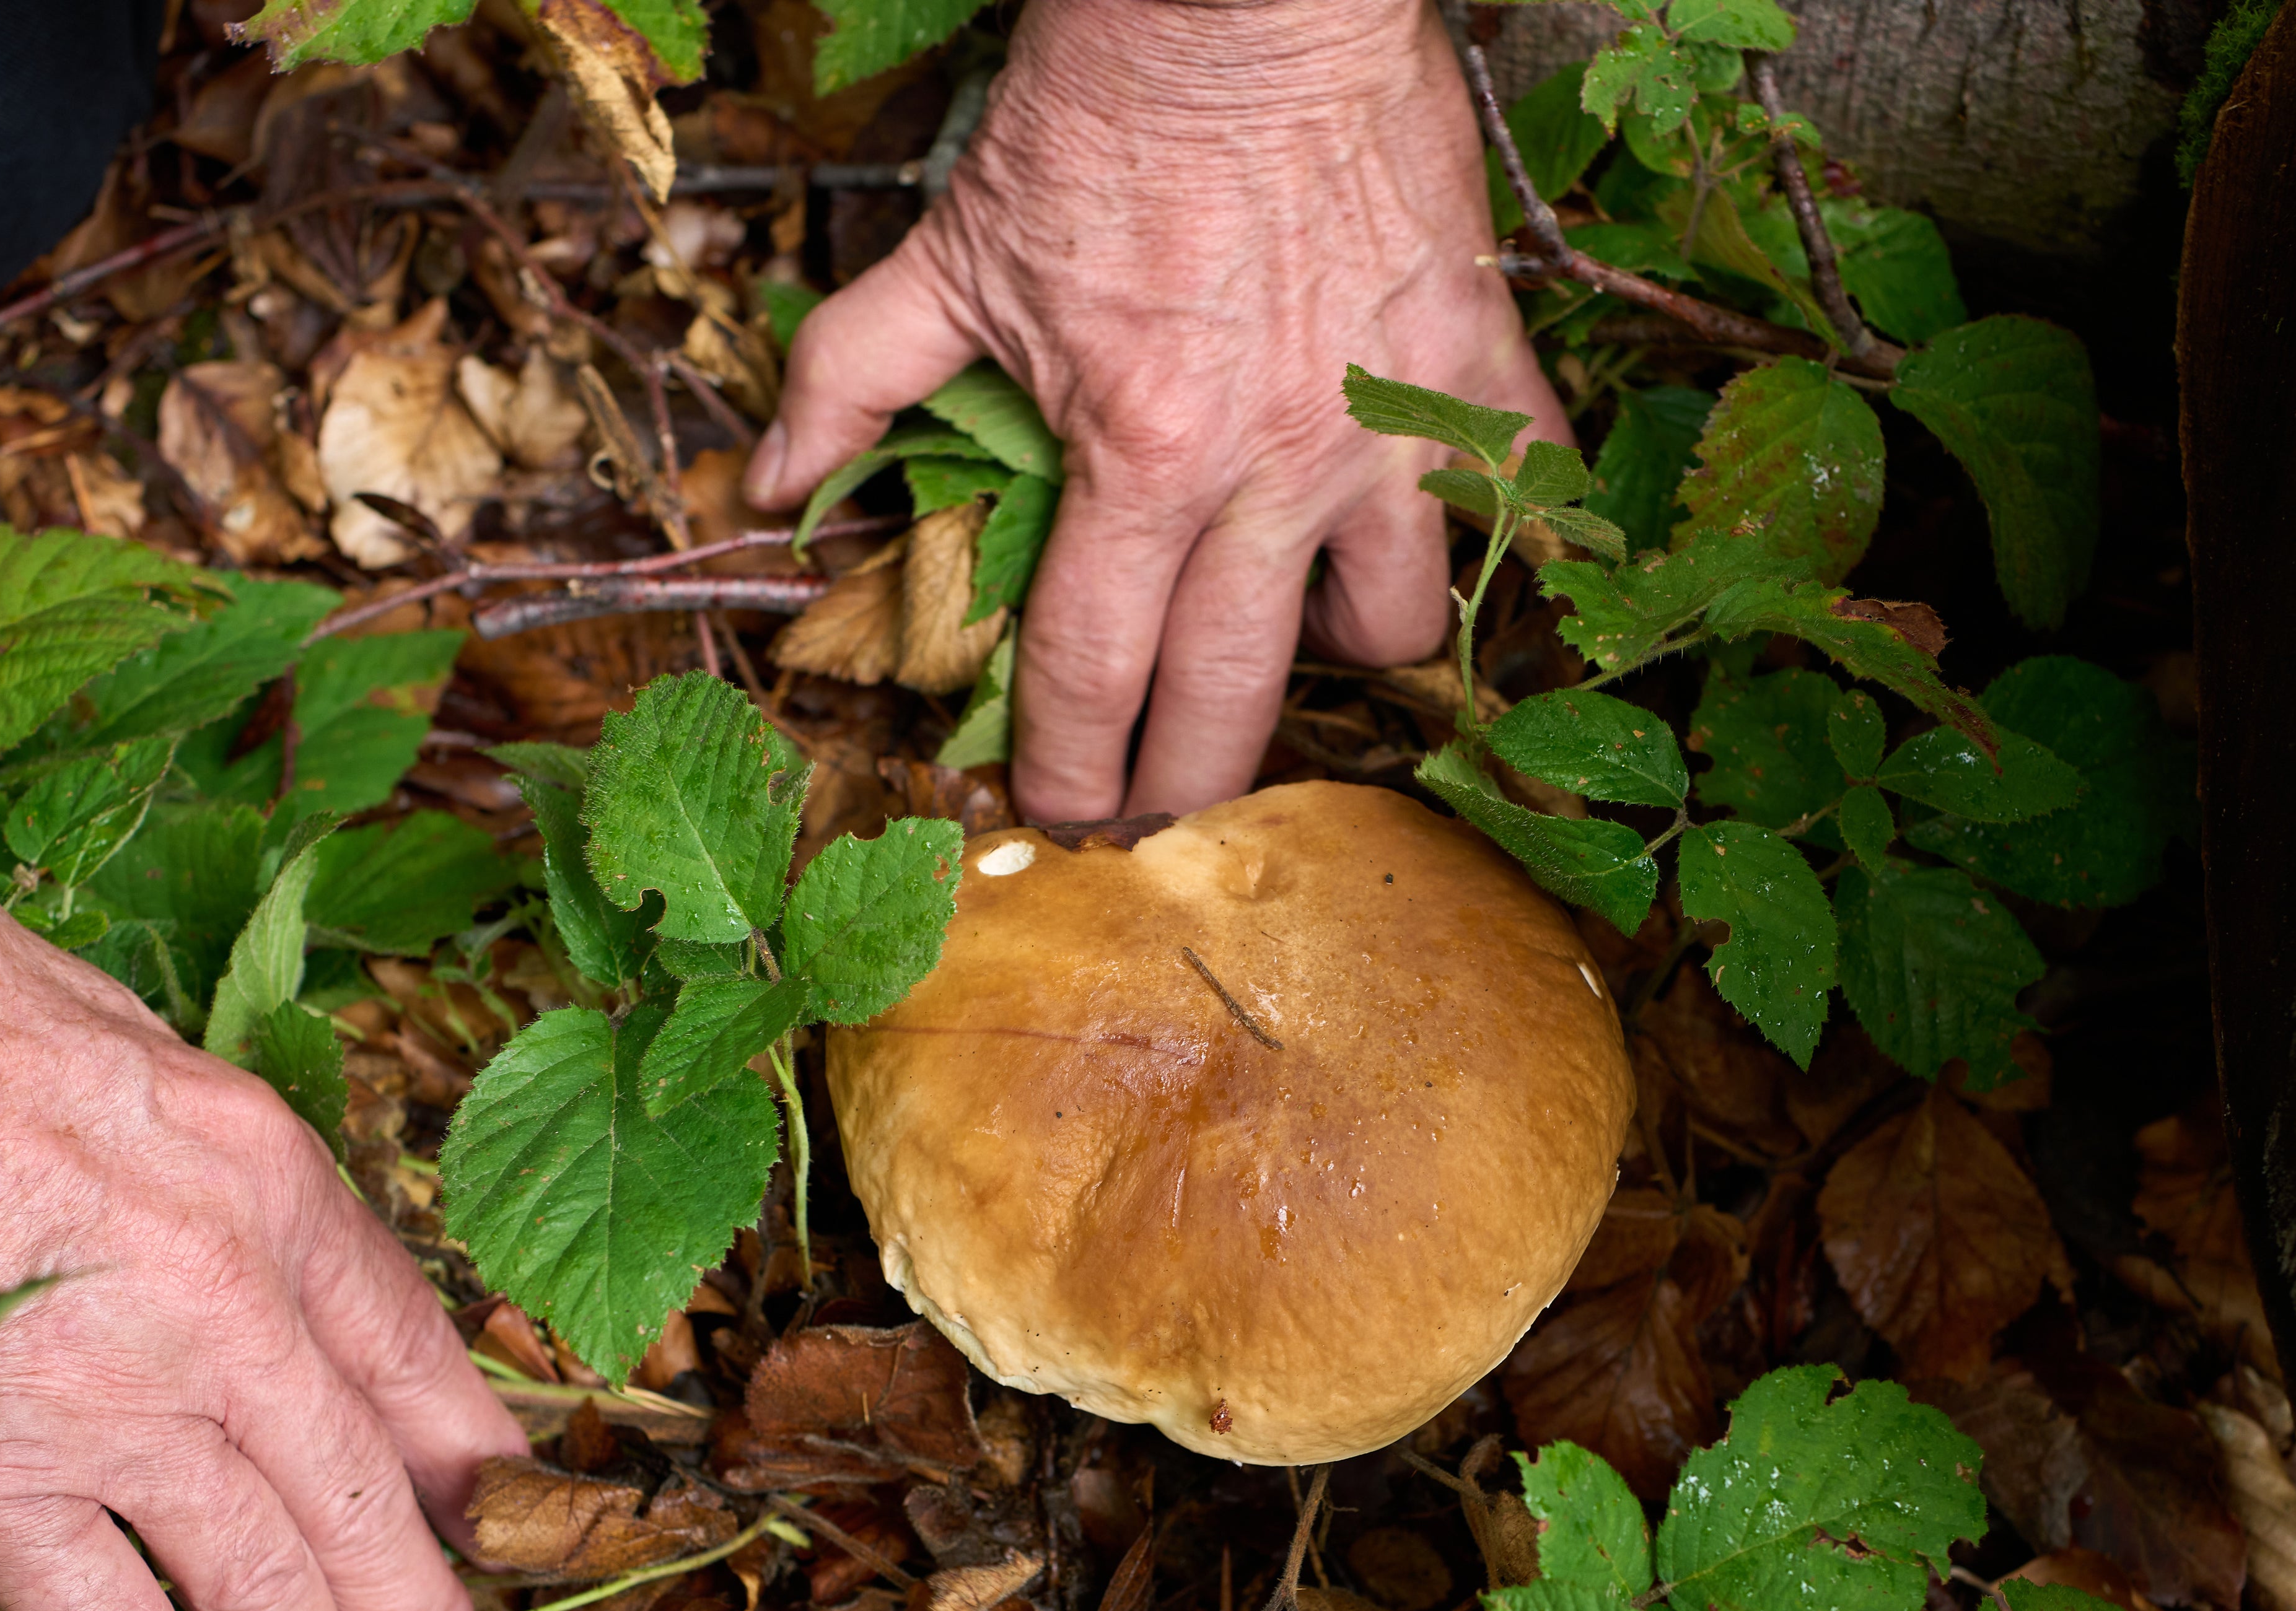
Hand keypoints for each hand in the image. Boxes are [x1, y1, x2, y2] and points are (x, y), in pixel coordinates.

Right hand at [0, 835, 526, 1610]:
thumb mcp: (113, 1034)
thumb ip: (189, 1147)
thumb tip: (213, 1206)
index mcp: (265, 1176)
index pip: (410, 1339)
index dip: (462, 1444)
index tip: (492, 1505)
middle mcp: (227, 1305)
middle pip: (359, 1487)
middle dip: (404, 1594)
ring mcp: (115, 1407)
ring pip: (262, 1579)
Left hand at [744, 0, 1569, 821]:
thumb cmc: (1102, 114)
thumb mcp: (949, 249)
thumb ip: (852, 376)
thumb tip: (770, 478)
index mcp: (1142, 455)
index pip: (1094, 672)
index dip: (1069, 768)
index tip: (1058, 812)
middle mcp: (1273, 469)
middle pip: (1234, 698)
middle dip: (1184, 785)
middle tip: (1155, 811)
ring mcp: (1388, 425)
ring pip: (1396, 625)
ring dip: (1340, 657)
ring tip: (1296, 637)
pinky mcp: (1472, 363)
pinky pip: (1525, 492)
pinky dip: (1502, 533)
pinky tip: (1452, 537)